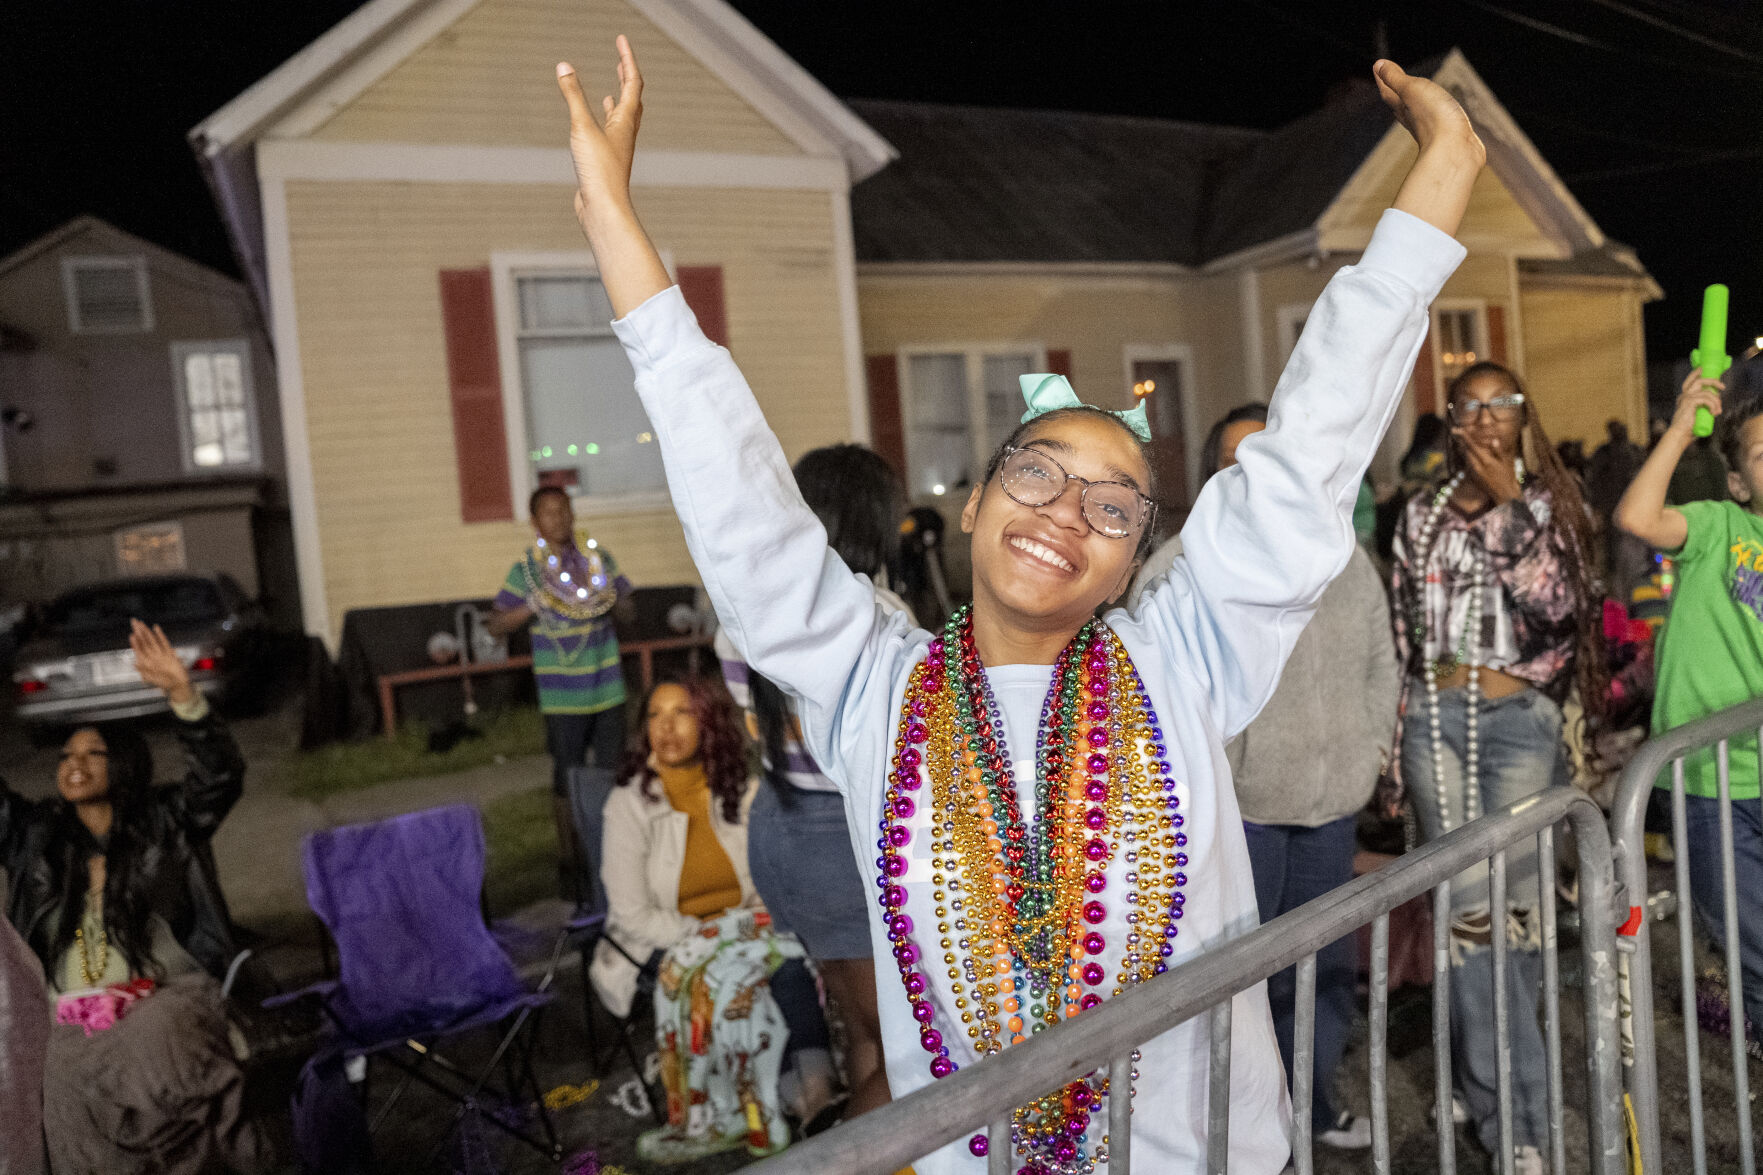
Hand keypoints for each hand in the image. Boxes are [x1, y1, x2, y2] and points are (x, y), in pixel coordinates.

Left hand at [129, 619, 193, 705]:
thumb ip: (143, 671)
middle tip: (134, 621)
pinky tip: (156, 628)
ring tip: (141, 623)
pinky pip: (164, 642)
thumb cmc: (164, 683)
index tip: (131, 634)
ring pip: (152, 640)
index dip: (135, 642)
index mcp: (146, 662)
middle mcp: (152, 656)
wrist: (177, 685)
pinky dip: (160, 635)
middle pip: (144, 642)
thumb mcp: (151, 679)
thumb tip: (134, 663)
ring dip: (146, 631)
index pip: (139, 650)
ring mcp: (160, 653)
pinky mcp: (169, 653)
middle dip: (139, 632)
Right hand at [556, 36, 643, 233]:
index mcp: (625, 121)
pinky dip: (604, 123)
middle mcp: (624, 133)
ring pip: (621, 119)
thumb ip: (573, 96)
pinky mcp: (605, 162)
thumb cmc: (599, 171)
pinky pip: (608, 136)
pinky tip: (596, 126)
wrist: (603, 210)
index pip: (632, 82)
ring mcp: (615, 149)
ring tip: (613, 90)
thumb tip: (563, 66)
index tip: (622, 39)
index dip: (628, 59)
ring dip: (618, 101)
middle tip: (622, 61)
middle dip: (627, 78)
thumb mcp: (582, 128)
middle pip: (631, 100)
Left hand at [1373, 61, 1484, 162]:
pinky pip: (1435, 120)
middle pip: (1399, 103)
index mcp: (1403, 106)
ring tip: (1411, 97)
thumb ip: (1396, 78)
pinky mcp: (1447, 134)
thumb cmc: (1433, 119)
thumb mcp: (1411, 90)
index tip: (1378, 67)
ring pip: (1416, 112)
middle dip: (1394, 91)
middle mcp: (1413, 118)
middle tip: (1389, 81)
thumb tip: (1378, 66)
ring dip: (1413, 103)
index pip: (1388, 90)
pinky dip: (1433, 113)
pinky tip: (1439, 115)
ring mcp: (1430, 128)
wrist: (1454, 151)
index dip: (1383, 78)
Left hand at [1453, 429, 1523, 504]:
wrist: (1504, 494)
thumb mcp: (1506, 462)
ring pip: (1465, 457)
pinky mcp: (1472, 477)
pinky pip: (1467, 464)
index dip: (1464, 437)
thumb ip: (1498, 451)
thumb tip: (1494, 440)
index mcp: (1486, 461)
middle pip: (1465, 451)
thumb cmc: (1508, 477)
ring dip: (1463, 449)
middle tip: (1457, 433)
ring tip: (1460, 441)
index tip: (1456, 430)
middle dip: (1461, 442)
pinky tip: (1467, 453)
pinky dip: (1466, 457)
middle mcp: (1477, 467)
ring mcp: (1473, 473)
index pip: (1472, 446)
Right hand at [1667, 370, 1724, 440]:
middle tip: (1722, 386)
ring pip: (1706, 391)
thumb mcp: (1699, 416)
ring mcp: (1686, 398)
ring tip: (1718, 411)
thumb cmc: (1688, 429)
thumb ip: (1705, 408)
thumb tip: (1717, 404)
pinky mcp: (1689, 402)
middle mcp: (1684, 396)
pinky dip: (1713, 405)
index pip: (1690, 382)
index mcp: (1684, 398)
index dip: (1697, 374)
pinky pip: (1706, 399)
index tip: (1707, 373)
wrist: (1680, 435)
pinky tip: (1714, 413)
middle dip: (1713, 381)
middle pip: (1699, 380)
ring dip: (1716, 401)